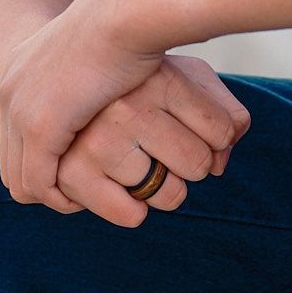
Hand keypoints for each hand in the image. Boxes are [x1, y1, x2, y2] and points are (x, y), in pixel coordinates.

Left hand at [0, 0, 249, 225]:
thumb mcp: (91, 51)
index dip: (21, 155)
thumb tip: (94, 90)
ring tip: (83, 199)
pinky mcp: (40, 126)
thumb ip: (79, 75)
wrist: (127, 11)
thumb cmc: (128, 24)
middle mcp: (8, 88)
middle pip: (5, 160)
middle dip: (38, 182)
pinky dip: (60, 198)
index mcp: (17, 68)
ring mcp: (20, 107)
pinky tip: (86, 197)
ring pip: (18, 179)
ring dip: (50, 196)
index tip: (60, 164)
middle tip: (75, 191)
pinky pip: (37, 183)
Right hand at [52, 55, 250, 224]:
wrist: (67, 78)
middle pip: (199, 164)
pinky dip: (133, 211)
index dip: (219, 139)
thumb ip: (223, 111)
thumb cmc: (140, 85)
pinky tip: (119, 184)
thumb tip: (221, 161)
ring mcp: (98, 140)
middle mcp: (128, 106)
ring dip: (163, 189)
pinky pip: (131, 215)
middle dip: (191, 165)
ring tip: (138, 162)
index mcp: (161, 77)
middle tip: (164, 146)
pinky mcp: (73, 171)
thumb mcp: (185, 79)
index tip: (196, 126)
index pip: (224, 132)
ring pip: (170, 193)